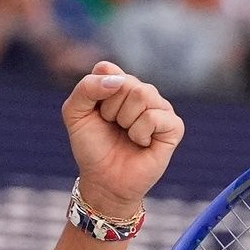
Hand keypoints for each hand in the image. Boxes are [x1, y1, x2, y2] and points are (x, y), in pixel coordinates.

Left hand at [61, 62, 184, 216]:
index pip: (106, 69)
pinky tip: (142, 143)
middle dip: (110, 110)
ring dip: (125, 121)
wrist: (104, 180)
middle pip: (124, 82)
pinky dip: (139, 134)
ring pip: (141, 95)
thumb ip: (86, 88)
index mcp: (119, 83)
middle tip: (113, 127)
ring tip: (127, 134)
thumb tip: (118, 81)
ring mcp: (160, 107)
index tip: (95, 114)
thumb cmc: (92, 146)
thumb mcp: (75, 113)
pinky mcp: (174, 126)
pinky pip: (153, 117)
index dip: (95, 94)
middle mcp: (142, 91)